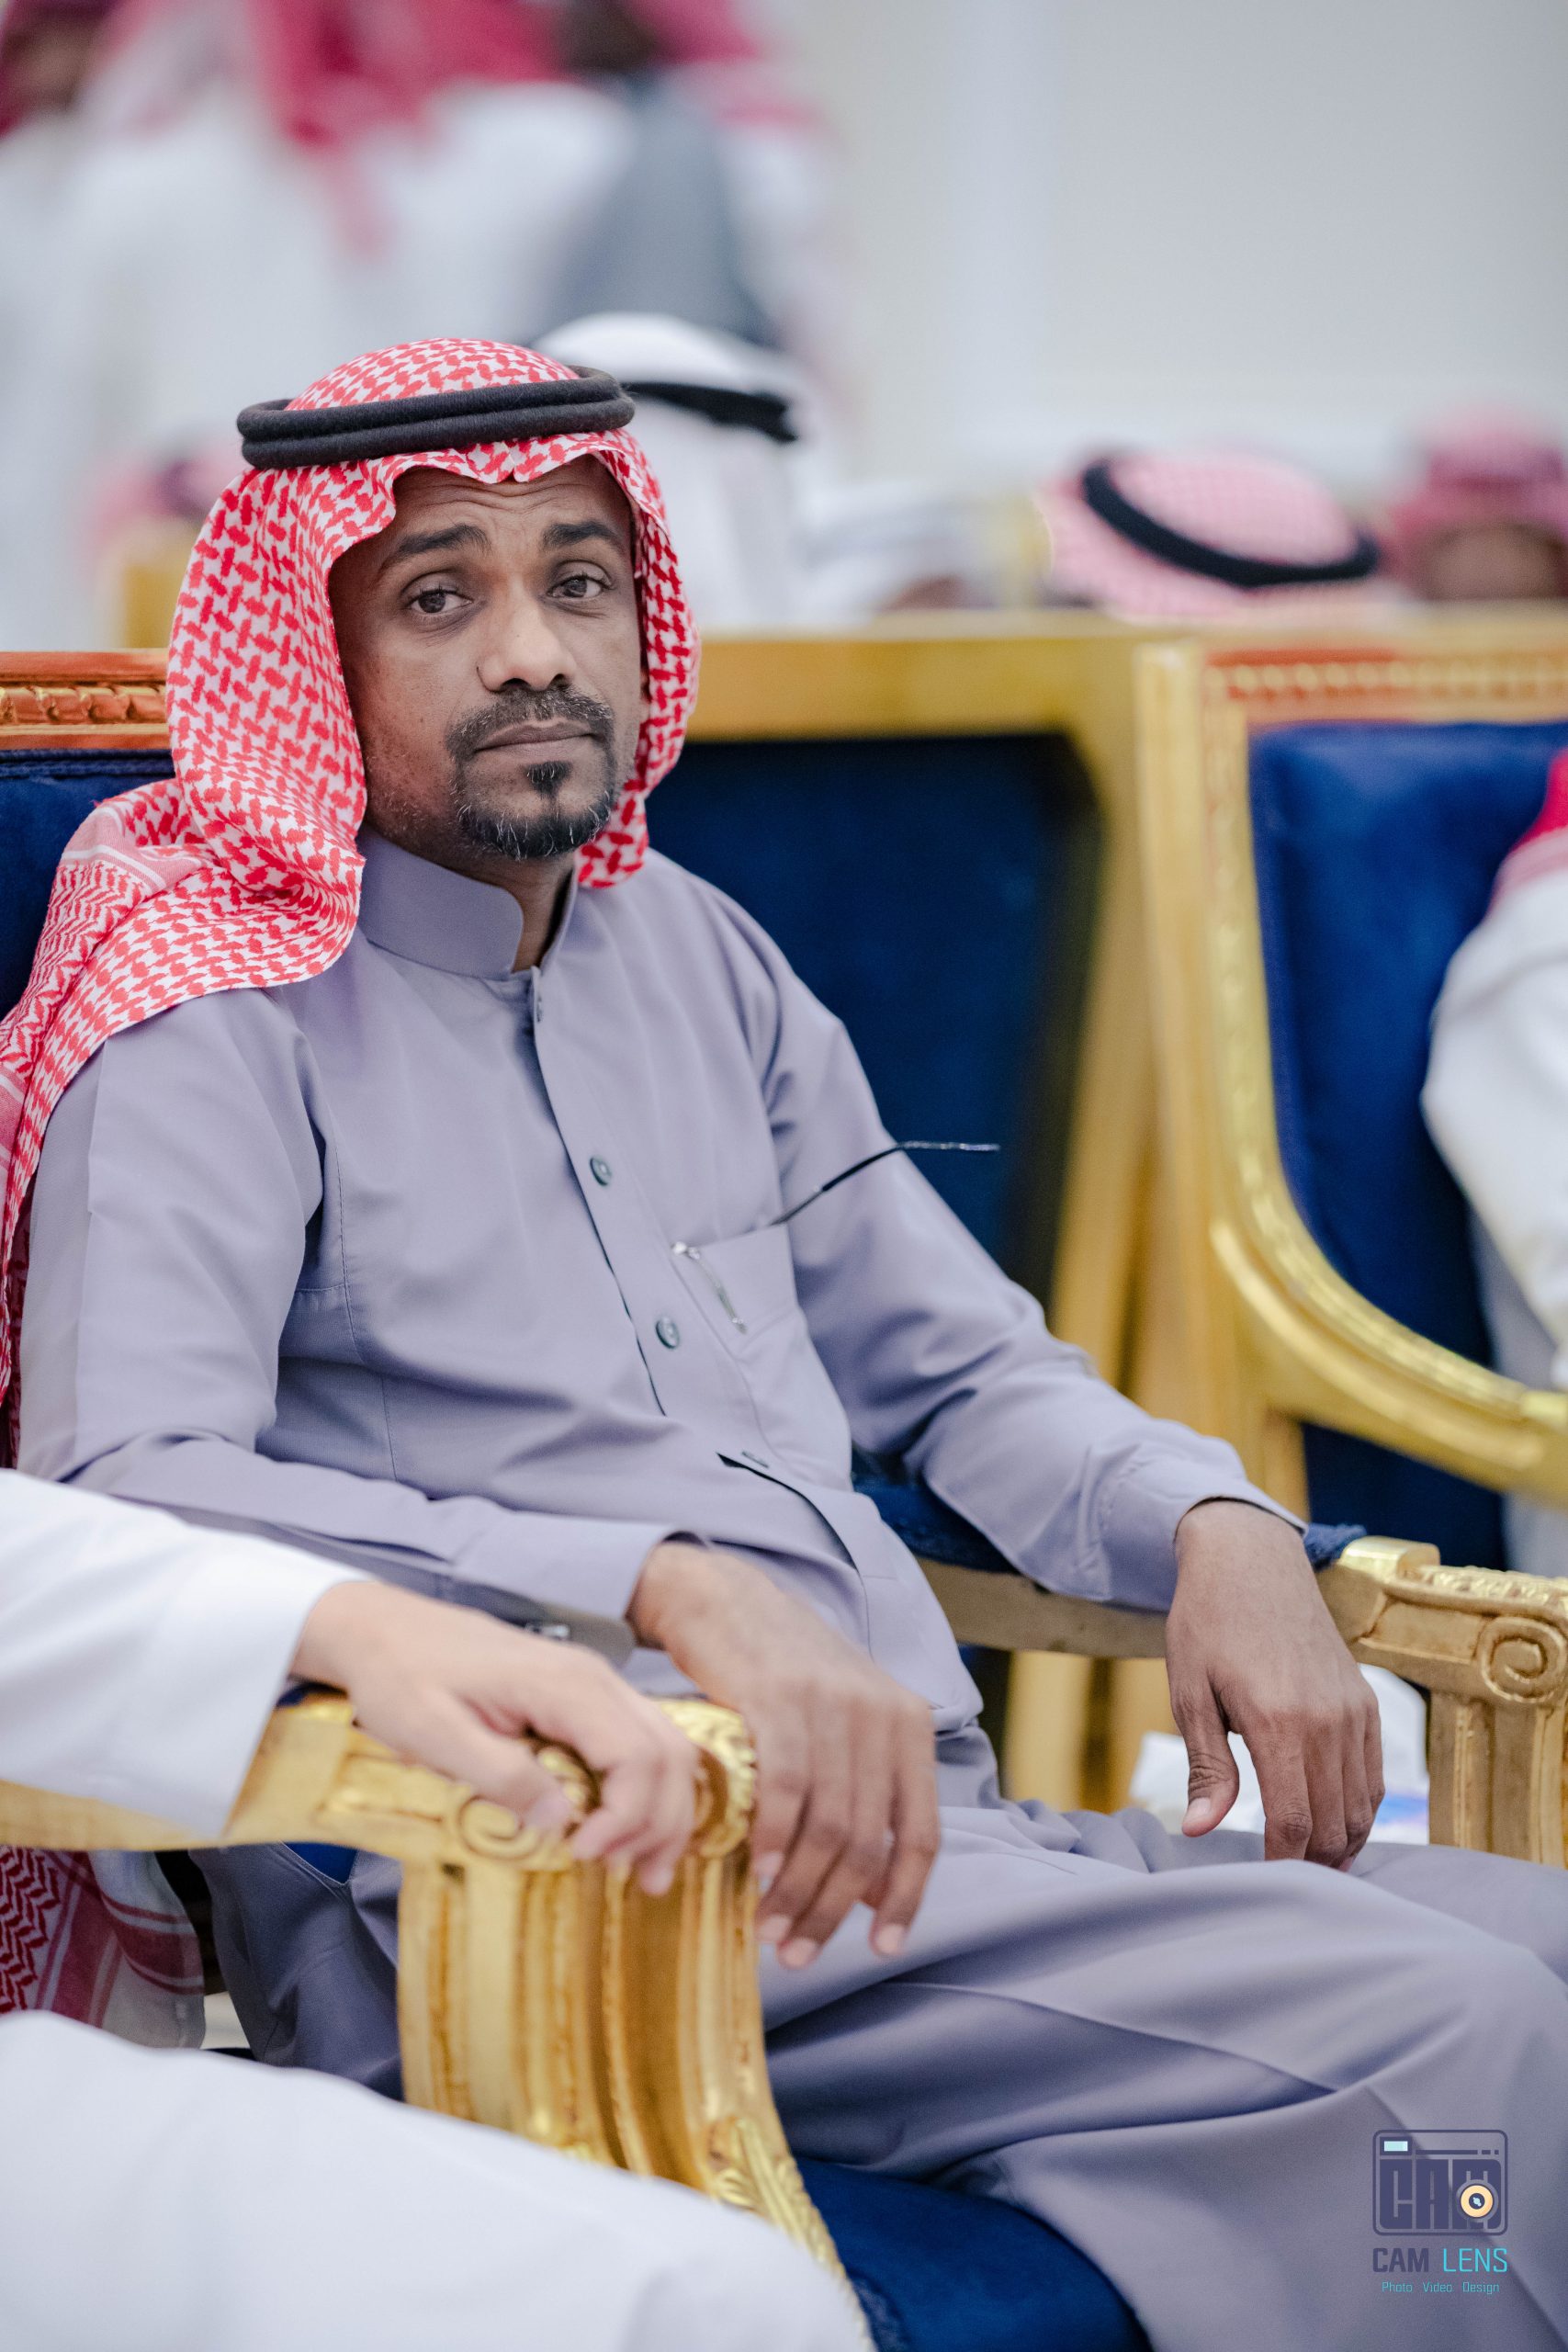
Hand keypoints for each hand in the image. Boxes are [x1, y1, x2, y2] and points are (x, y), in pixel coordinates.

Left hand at [293, 1581, 698, 1893]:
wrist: (382, 1629)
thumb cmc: (402, 1679)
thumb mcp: (435, 1735)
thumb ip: (501, 1775)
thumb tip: (561, 1821)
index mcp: (564, 1686)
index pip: (636, 1755)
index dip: (627, 1815)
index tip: (584, 1854)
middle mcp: (594, 1677)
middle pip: (666, 1751)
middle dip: (662, 1821)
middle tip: (637, 1878)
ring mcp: (592, 1681)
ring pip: (664, 1744)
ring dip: (665, 1808)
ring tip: (648, 1868)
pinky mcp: (580, 1693)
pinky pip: (638, 1739)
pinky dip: (647, 1788)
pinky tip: (630, 1827)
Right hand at [630, 1541, 939, 1966]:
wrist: (725, 1598)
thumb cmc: (783, 1675)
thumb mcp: (844, 1727)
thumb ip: (868, 1798)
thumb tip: (881, 1894)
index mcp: (909, 1725)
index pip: (921, 1834)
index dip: (904, 1901)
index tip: (879, 1950)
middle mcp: (880, 1713)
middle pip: (869, 1841)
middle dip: (833, 1910)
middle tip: (796, 1953)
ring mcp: (831, 1703)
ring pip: (829, 1824)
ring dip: (799, 1890)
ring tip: (770, 1930)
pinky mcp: (778, 1697)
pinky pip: (787, 1787)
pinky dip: (776, 1840)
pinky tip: (758, 1874)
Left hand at [1165, 1502, 1383, 1866]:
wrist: (1250, 1562)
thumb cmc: (1207, 1626)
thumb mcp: (1189, 1693)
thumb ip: (1206, 1768)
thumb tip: (1201, 1831)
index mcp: (1279, 1723)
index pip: (1293, 1822)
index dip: (1278, 1864)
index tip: (1259, 1885)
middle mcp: (1327, 1721)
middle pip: (1333, 1824)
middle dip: (1311, 1864)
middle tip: (1283, 1885)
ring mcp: (1354, 1712)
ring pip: (1362, 1808)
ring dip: (1340, 1844)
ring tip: (1309, 1866)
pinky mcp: (1366, 1703)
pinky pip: (1374, 1778)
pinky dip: (1360, 1811)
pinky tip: (1334, 1826)